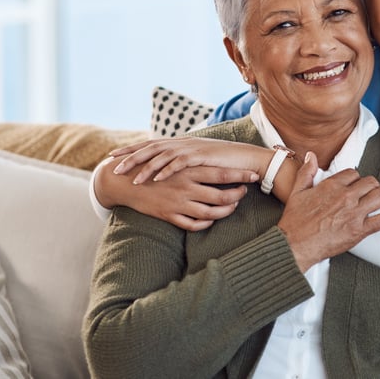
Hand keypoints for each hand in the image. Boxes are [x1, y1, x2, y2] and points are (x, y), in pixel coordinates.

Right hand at [96, 160, 257, 230]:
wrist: (126, 181)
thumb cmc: (154, 167)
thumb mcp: (174, 158)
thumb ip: (193, 159)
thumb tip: (212, 154)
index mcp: (189, 169)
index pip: (222, 173)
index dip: (241, 175)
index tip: (254, 176)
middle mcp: (186, 186)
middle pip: (221, 195)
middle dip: (237, 195)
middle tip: (244, 193)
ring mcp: (178, 203)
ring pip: (211, 212)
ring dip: (226, 211)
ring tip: (232, 206)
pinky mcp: (169, 215)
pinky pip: (193, 224)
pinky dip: (206, 222)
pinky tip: (212, 218)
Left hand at [109, 137, 269, 183]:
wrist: (243, 158)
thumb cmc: (221, 162)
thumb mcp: (197, 160)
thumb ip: (181, 160)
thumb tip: (166, 166)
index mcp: (178, 143)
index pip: (149, 144)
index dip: (131, 150)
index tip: (114, 156)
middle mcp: (181, 143)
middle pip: (149, 148)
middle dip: (130, 157)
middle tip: (113, 167)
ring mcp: (190, 148)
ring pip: (161, 156)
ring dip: (146, 168)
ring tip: (132, 179)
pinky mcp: (199, 156)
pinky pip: (179, 163)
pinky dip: (166, 171)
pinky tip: (155, 180)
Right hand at [277, 152, 379, 271]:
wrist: (295, 244)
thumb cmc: (294, 220)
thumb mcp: (296, 191)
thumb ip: (306, 172)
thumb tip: (311, 155)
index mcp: (331, 185)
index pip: (353, 174)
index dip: (357, 178)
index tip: (358, 183)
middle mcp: (346, 196)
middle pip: (369, 182)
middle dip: (375, 185)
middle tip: (378, 191)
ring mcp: (354, 212)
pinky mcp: (360, 229)